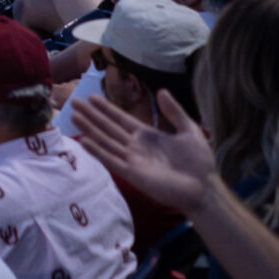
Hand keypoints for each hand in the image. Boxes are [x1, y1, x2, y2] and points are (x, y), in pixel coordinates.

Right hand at [68, 87, 214, 215]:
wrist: (204, 188)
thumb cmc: (198, 162)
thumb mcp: (188, 130)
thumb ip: (174, 111)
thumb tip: (161, 90)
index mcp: (147, 135)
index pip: (121, 119)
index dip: (106, 109)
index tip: (91, 97)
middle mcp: (135, 146)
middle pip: (108, 128)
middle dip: (91, 116)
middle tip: (74, 103)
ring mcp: (132, 160)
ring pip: (106, 142)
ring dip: (90, 130)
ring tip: (73, 117)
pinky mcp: (133, 174)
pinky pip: (112, 161)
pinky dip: (98, 152)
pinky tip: (84, 142)